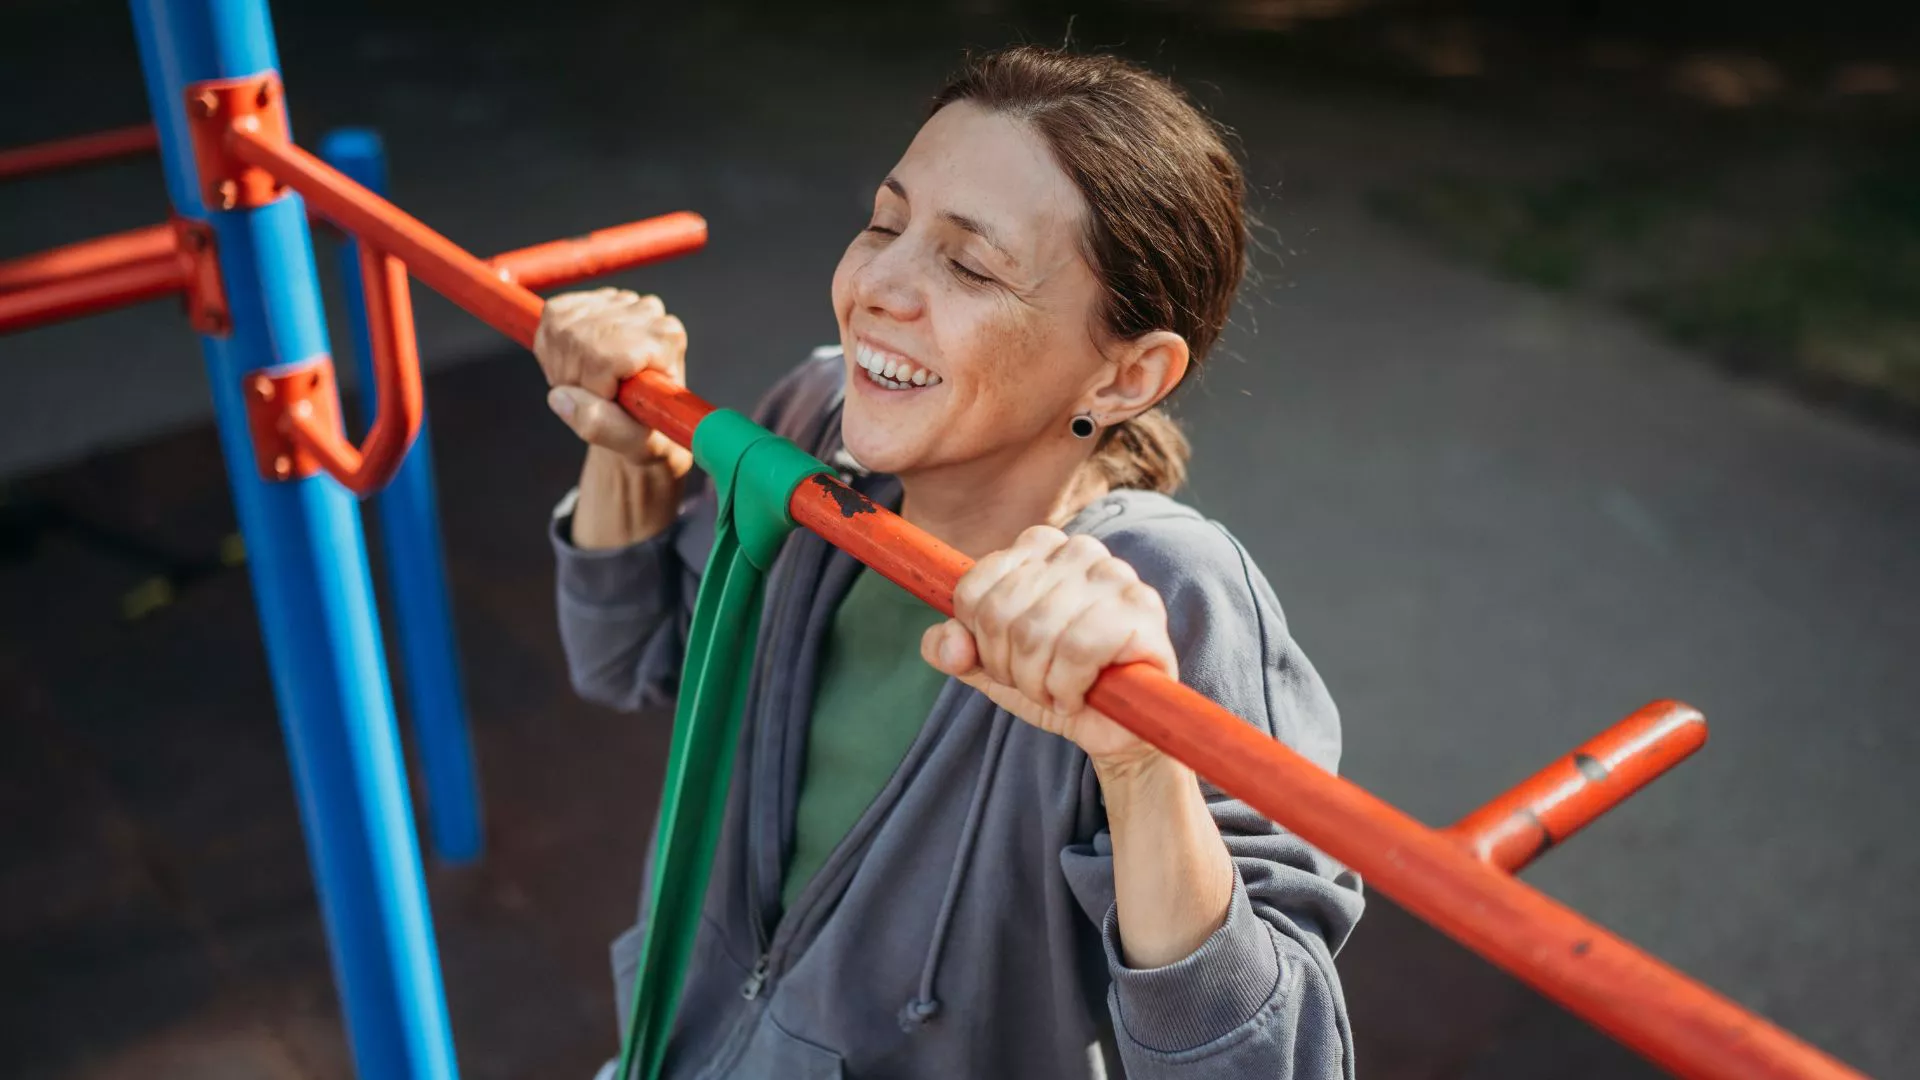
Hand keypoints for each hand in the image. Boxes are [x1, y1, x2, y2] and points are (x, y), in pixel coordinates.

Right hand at [535, 288, 691, 474]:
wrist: (641, 422)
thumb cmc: (648, 433)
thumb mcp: (635, 445)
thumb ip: (603, 426)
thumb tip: (561, 398)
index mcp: (667, 338)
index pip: (603, 357)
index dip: (593, 387)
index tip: (608, 401)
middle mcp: (648, 311)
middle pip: (578, 340)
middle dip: (573, 378)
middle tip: (595, 397)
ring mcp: (619, 300)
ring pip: (561, 329)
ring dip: (562, 365)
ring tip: (588, 385)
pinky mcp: (590, 300)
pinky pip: (552, 317)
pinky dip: (552, 347)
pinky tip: (576, 364)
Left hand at [920, 525, 1178, 774]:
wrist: (1116, 730)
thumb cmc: (1057, 684)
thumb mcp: (991, 666)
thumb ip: (953, 648)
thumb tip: (947, 643)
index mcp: (1040, 547)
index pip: (974, 588)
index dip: (980, 640)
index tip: (1007, 660)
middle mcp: (1079, 550)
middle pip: (1001, 613)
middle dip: (1010, 667)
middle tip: (1038, 683)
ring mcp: (1115, 576)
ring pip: (1036, 632)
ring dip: (1039, 683)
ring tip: (1059, 692)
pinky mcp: (1142, 610)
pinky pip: (1076, 650)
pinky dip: (1068, 689)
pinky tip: (1081, 696)